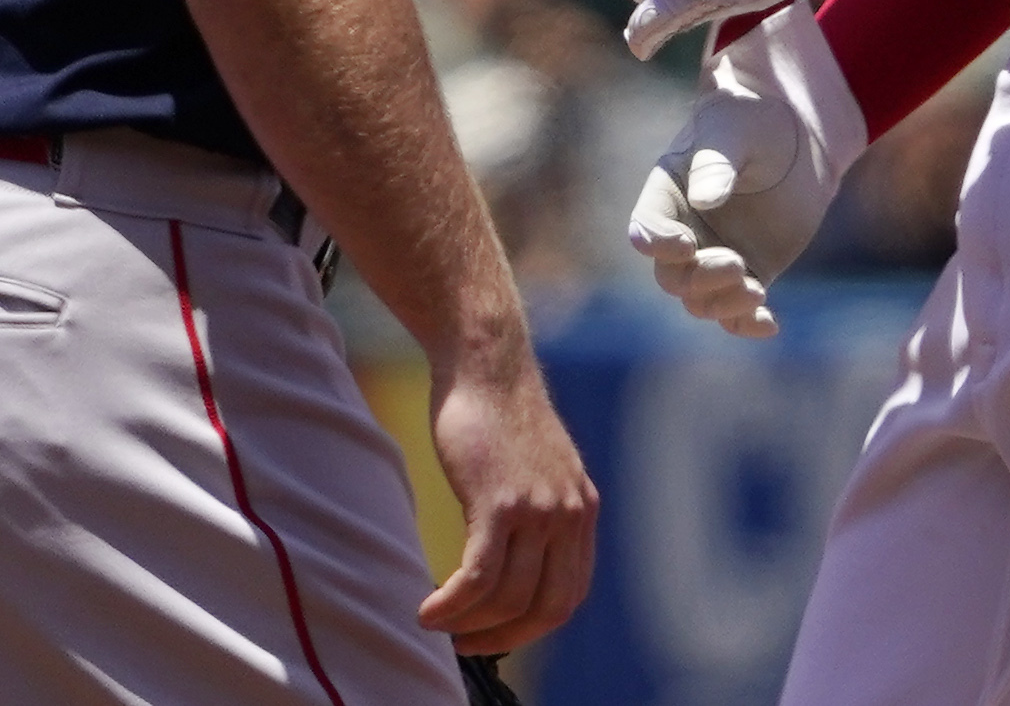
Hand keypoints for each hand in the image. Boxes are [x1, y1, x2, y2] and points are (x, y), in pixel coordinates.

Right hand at [417, 347, 598, 656]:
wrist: (486, 364)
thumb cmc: (496, 413)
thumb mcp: (536, 468)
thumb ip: (538, 512)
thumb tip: (515, 560)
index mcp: (581, 510)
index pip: (569, 594)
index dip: (533, 625)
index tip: (497, 633)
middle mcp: (569, 514)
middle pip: (547, 608)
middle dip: (504, 637)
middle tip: (467, 645)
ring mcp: (538, 510)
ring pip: (509, 599)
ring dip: (469, 625)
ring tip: (436, 625)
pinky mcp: (500, 502)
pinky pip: (479, 577)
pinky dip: (452, 604)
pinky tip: (428, 611)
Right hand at [626, 0, 868, 337]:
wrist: (796, 133)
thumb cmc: (753, 118)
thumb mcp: (732, 130)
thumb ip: (716, 163)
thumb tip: (705, 202)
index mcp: (667, 195)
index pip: (646, 230)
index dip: (658, 244)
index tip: (687, 244)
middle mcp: (684, 231)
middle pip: (672, 276)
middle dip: (698, 278)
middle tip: (735, 265)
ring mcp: (714, 254)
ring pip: (701, 300)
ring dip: (723, 304)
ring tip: (756, 290)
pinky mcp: (749, 270)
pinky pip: (738, 309)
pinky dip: (748, 323)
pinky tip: (769, 324)